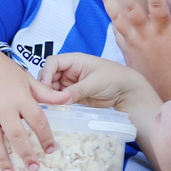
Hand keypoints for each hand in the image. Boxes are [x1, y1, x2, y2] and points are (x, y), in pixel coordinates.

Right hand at [0, 42, 68, 170]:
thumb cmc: (3, 70)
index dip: (45, 137)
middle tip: (34, 168)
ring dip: (3, 160)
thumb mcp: (26, 79)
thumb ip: (46, 93)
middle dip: (26, 154)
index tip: (51, 150)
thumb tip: (68, 99)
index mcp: (20, 97)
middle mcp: (2, 107)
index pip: (37, 121)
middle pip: (16, 136)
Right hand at [40, 53, 159, 115]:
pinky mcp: (72, 95)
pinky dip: (56, 103)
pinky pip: (59, 98)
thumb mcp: (95, 83)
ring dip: (50, 97)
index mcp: (74, 60)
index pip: (52, 63)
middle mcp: (69, 70)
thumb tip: (61, 99)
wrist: (126, 91)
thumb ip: (77, 90)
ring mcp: (69, 83)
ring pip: (52, 88)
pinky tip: (56, 110)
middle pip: (48, 76)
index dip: (46, 74)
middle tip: (46, 101)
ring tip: (50, 107)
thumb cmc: (114, 78)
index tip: (44, 87)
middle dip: (45, 87)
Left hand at [98, 0, 170, 99]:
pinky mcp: (127, 50)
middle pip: (132, 9)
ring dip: (109, 0)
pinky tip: (107, 5)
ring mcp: (134, 43)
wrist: (165, 94)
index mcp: (164, 33)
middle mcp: (146, 36)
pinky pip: (116, 32)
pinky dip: (111, 18)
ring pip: (118, 18)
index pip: (157, 7)